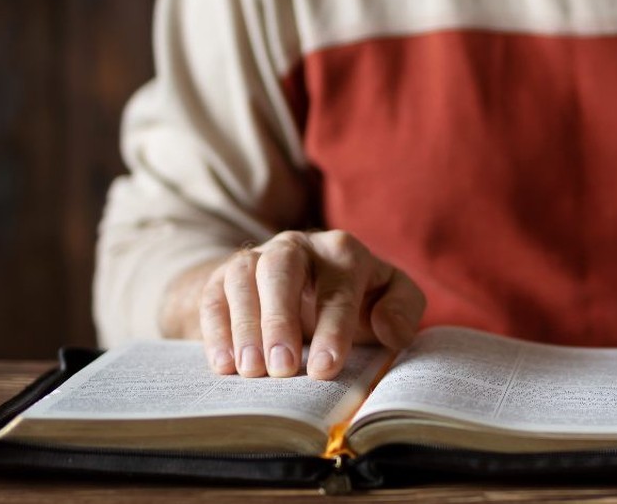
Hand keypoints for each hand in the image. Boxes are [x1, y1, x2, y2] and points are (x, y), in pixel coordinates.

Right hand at [194, 230, 424, 379]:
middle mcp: (298, 245)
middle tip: (281, 369)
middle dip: (280, 319)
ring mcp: (258, 257)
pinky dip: (216, 329)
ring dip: (245, 326)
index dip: (332, 329)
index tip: (324, 369)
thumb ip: (403, 311)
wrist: (307, 286)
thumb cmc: (358, 300)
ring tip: (251, 371)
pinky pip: (214, 294)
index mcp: (344, 252)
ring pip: (243, 277)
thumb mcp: (391, 299)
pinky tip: (224, 366)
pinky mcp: (225, 275)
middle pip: (282, 269)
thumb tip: (390, 330)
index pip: (338, 288)